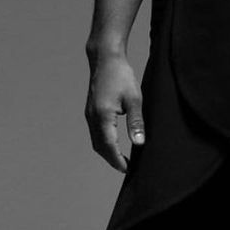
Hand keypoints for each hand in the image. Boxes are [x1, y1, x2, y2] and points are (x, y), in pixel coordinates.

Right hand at [85, 53, 144, 170]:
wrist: (105, 59)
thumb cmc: (122, 76)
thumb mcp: (134, 98)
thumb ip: (136, 121)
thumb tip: (139, 143)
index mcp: (102, 116)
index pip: (109, 146)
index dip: (117, 160)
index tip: (127, 170)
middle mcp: (92, 117)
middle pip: (99, 146)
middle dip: (111, 159)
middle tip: (126, 168)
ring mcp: (89, 114)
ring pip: (95, 140)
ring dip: (107, 152)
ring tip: (121, 159)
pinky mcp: (91, 110)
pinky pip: (95, 132)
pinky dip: (103, 142)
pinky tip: (113, 143)